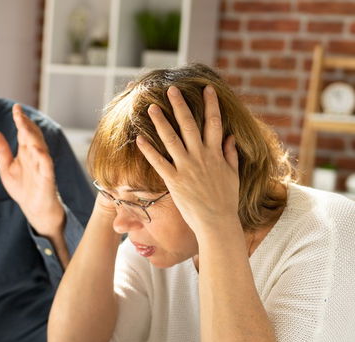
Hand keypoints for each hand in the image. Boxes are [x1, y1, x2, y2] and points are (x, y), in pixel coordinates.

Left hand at [0, 104, 63, 236]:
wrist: (35, 210)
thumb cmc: (24, 188)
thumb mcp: (6, 168)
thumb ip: (1, 152)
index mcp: (26, 152)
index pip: (23, 132)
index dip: (20, 120)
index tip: (15, 107)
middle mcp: (35, 156)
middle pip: (32, 136)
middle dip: (26, 124)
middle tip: (19, 112)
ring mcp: (42, 166)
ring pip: (40, 147)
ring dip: (33, 136)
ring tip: (24, 126)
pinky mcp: (47, 178)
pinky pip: (46, 166)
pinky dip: (43, 157)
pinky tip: (37, 150)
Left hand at [135, 85, 239, 234]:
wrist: (217, 222)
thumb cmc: (225, 200)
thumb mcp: (233, 175)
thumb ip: (230, 154)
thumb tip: (231, 137)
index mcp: (216, 153)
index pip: (214, 122)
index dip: (211, 104)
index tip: (207, 88)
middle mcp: (201, 156)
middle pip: (189, 124)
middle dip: (180, 105)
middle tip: (171, 89)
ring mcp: (186, 167)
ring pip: (171, 139)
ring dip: (160, 122)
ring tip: (151, 107)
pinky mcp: (174, 180)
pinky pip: (159, 162)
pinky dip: (149, 150)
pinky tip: (139, 139)